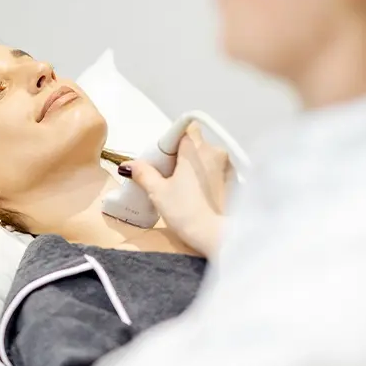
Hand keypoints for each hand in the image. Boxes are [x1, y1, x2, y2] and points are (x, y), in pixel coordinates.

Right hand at [123, 123, 231, 256]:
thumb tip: (130, 165)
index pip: (184, 129)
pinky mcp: (235, 180)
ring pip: (208, 158)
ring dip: (197, 168)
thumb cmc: (188, 213)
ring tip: (185, 190)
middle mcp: (214, 151)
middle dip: (183, 156)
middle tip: (170, 177)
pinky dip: (209, 178)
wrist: (219, 236)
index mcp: (194, 149)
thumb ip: (144, 173)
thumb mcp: (158, 193)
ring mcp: (228, 166)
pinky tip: (200, 197)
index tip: (164, 159)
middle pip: (196, 144)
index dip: (172, 142)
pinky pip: (219, 171)